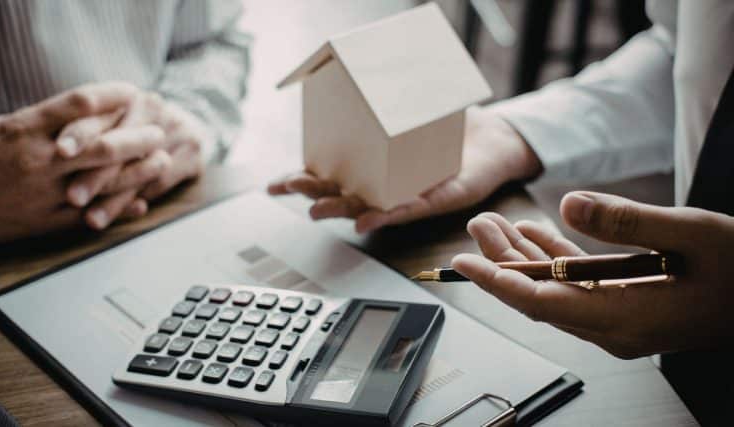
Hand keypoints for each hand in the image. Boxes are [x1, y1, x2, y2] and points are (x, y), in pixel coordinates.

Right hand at [0, 82, 163, 243]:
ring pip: (104, 181)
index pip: (79, 102)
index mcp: (24, 128)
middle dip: (139, 137)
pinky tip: (141, 203)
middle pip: (103, 144)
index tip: (133, 91)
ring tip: (162, 162)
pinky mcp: (44, 221)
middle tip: (159, 131)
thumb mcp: (3, 127)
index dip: (113, 95)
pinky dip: (120, 209)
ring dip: (139, 171)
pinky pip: (92, 215)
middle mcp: (37, 159)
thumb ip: (44, 121)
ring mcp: (43, 192)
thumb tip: (88, 111)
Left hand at [57, 91, 205, 227]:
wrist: (191, 123)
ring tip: (91, 218)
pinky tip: (116, 217)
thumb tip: (54, 150)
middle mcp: (153, 109)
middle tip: (72, 197)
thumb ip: (87, 129)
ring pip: (140, 170)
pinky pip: (159, 184)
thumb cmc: (136, 126)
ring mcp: (176, 132)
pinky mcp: (192, 157)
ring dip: (114, 198)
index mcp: (127, 96)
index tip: (61, 152)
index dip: (81, 132)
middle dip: (96, 174)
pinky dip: (134, 203)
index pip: (103, 113)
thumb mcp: (113, 118)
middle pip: (122, 144)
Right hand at [268, 107, 541, 232]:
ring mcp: (404, 194)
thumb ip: (391, 88)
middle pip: (339, 194)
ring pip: (365, 207)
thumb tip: (369, 60)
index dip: (301, 181)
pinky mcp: (433, 201)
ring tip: (318, 210)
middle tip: (292, 188)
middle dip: (312, 193)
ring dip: (340, 210)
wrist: (492, 141)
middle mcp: (383, 184)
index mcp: (372, 164)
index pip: (329, 175)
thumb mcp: (415, 101)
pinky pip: (406, 211)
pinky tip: (366, 220)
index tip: (273, 186)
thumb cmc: (449, 124)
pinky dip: (385, 215)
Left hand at [451, 191, 733, 357]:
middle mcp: (613, 329)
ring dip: (523, 257)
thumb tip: (568, 204)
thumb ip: (626, 222)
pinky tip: (537, 232)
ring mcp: (618, 322)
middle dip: (501, 260)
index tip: (462, 263)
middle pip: (540, 296)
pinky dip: (555, 259)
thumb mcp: (690, 235)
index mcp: (624, 318)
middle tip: (478, 224)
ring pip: (555, 290)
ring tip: (496, 223)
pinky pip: (577, 287)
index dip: (496, 281)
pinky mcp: (625, 309)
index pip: (539, 303)